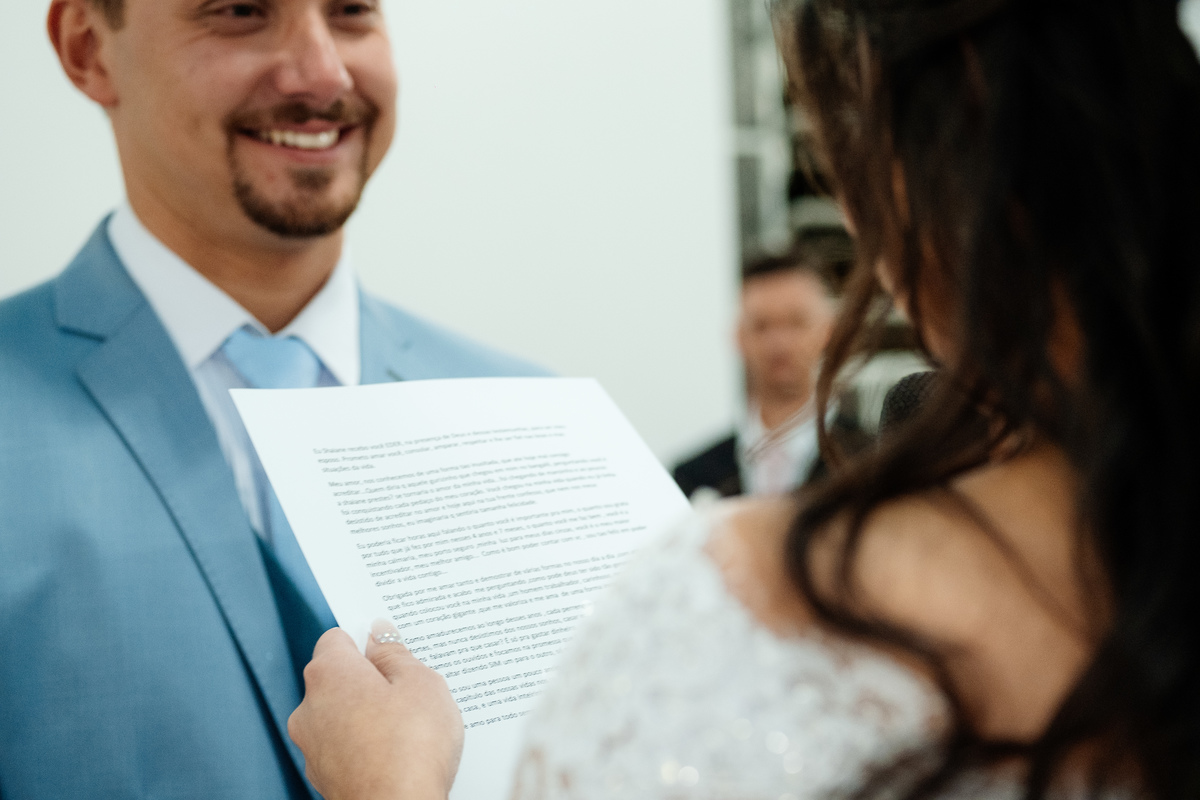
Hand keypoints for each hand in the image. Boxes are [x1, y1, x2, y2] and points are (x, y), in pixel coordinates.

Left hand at [288, 621, 463, 799]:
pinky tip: (394, 752)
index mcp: (329, 673)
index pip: (338, 638)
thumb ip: (396, 654)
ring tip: (407, 726)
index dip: (367, 639)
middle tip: (408, 689)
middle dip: (369, 679)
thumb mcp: (421, 684)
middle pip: (338, 677)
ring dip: (366, 713)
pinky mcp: (322, 775)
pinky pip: (342, 745)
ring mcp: (312, 745)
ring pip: (339, 714)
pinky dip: (362, 744)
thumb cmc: (411, 748)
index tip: (392, 648)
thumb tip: (380, 634)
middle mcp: (309, 706)